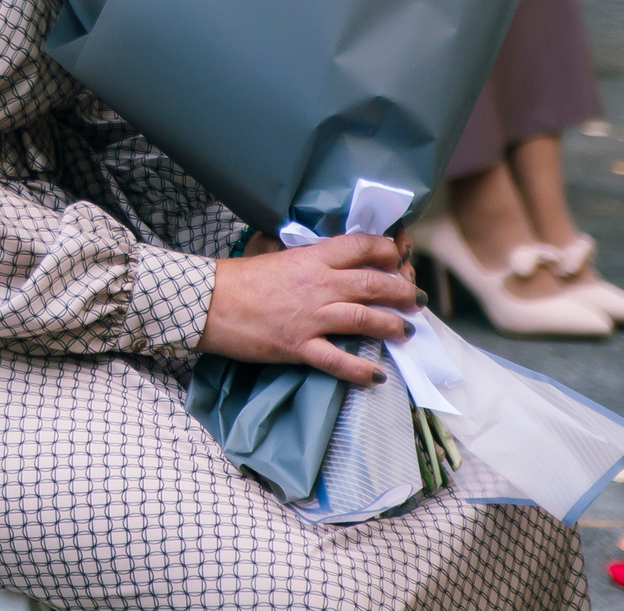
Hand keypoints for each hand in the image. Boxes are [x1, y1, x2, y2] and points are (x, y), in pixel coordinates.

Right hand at [198, 232, 416, 383]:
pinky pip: (338, 360)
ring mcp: (310, 317)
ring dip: (392, 324)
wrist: (206, 302)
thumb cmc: (236, 278)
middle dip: (402, 291)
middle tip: (416, 298)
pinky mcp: (299, 346)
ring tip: (406, 330)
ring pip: (364, 319)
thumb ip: (304, 258)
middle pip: (372, 284)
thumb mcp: (273, 256)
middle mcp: (317, 285)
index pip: (359, 247)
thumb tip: (327, 259)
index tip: (398, 259)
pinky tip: (376, 375)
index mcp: (309, 258)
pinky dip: (360, 370)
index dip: (385, 251)